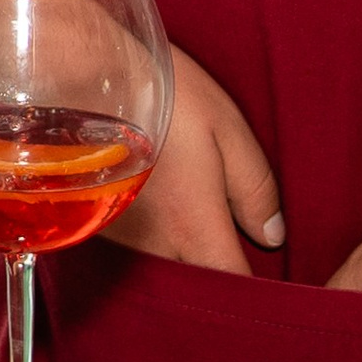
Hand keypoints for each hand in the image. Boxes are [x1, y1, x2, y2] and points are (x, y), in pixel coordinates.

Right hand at [103, 48, 282, 274]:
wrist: (88, 73)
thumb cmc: (165, 96)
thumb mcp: (227, 130)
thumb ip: (255, 189)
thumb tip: (273, 236)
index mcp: (194, 228)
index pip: (231, 284)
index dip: (252, 288)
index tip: (263, 270)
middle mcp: (154, 245)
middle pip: (194, 284)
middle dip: (214, 274)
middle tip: (231, 243)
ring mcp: (120, 237)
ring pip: (162, 268)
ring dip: (181, 256)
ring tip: (192, 220)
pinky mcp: (97, 222)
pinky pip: (134, 249)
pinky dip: (151, 240)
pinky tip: (158, 208)